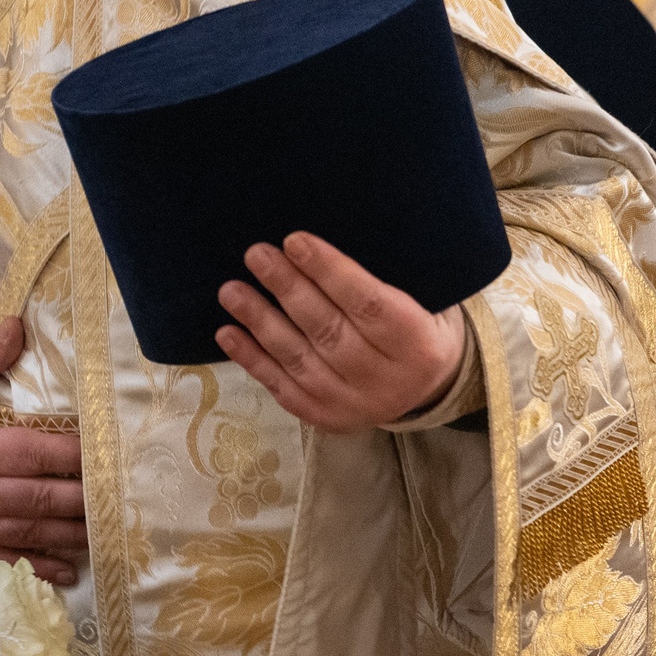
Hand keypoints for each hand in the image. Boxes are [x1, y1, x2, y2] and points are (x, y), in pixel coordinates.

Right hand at [0, 317, 87, 583]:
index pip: (40, 453)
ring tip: (108, 527)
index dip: (79, 453)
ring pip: (37, 533)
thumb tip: (17, 324)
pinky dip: (42, 568)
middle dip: (88, 496)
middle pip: (48, 497)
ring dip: (76, 532)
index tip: (108, 449)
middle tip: (122, 492)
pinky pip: (10, 562)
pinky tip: (69, 569)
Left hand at [216, 232, 465, 431]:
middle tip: (256, 255)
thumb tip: (323, 238)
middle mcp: (387, 378)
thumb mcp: (422, 300)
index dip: (330, 271)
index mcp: (417, 343)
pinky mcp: (326, 417)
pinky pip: (283, 387)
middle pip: (328, 330)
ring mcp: (354, 403)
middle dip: (288, 288)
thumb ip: (383, 278)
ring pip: (299, 358)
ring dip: (260, 321)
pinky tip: (227, 333)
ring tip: (231, 291)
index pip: (368, 303)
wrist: (428, 389)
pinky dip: (252, 359)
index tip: (294, 240)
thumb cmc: (414, 325)